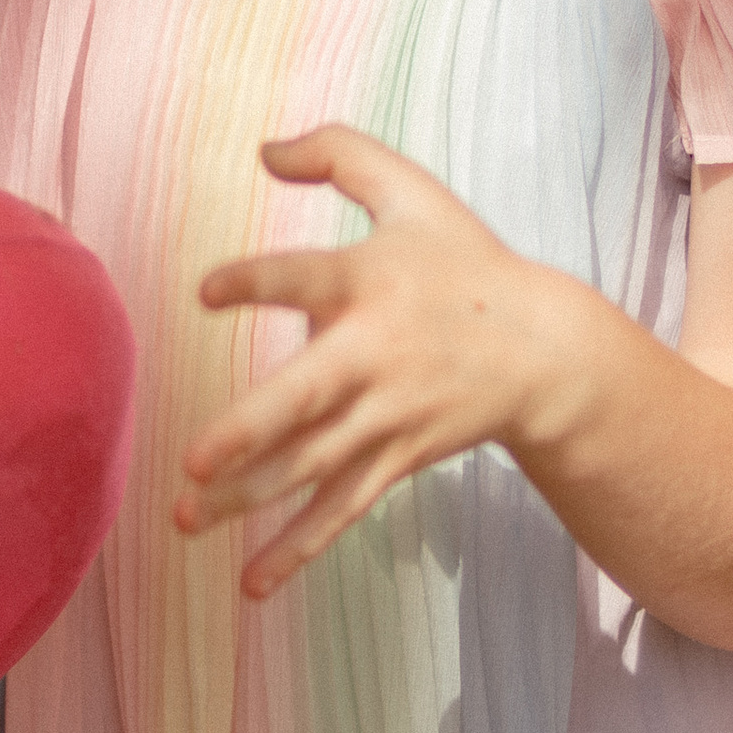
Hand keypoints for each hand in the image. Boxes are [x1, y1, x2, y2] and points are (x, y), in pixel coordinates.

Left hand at [177, 125, 562, 597]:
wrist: (545, 350)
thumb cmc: (464, 262)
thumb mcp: (412, 192)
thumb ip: (339, 154)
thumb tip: (264, 149)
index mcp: (371, 282)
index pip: (306, 280)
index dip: (256, 282)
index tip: (207, 292)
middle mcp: (375, 355)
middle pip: (308, 399)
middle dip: (252, 432)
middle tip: (196, 461)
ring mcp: (387, 416)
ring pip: (312, 465)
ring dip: (250, 498)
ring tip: (186, 522)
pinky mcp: (397, 458)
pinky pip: (342, 508)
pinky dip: (300, 548)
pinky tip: (251, 583)